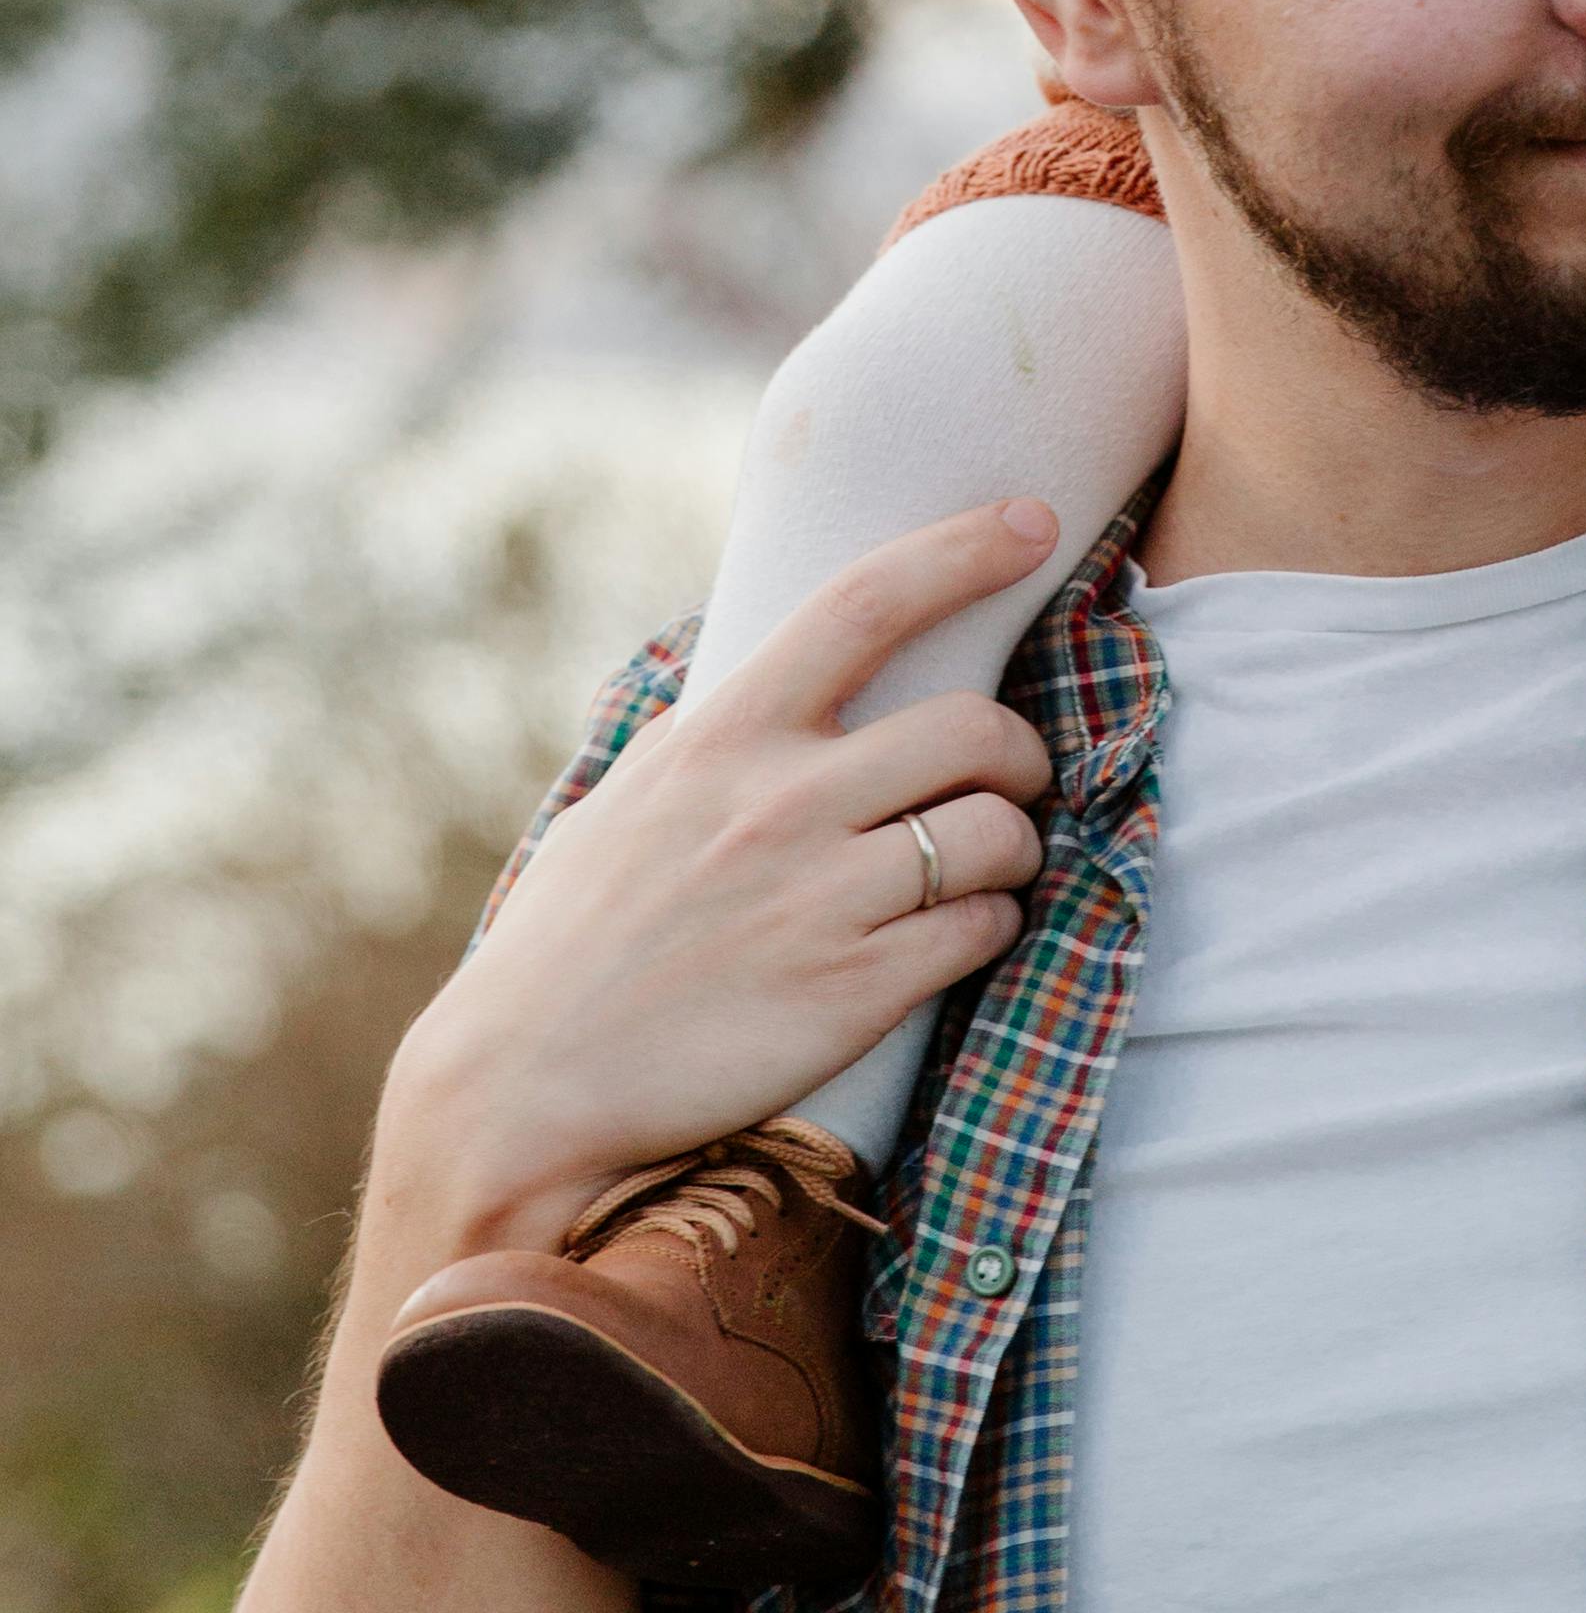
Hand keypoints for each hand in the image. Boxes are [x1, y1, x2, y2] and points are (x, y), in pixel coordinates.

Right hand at [387, 501, 1060, 1249]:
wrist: (526, 1091)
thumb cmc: (566, 946)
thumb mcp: (620, 807)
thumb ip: (697, 742)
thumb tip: (739, 674)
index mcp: (724, 739)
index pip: (864, 604)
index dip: (963, 551)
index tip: (1033, 521)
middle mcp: (781, 802)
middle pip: (973, 728)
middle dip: (1018, 752)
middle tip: (1007, 780)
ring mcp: (823, 898)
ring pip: (998, 833)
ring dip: (1018, 846)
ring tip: (989, 866)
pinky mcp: (856, 992)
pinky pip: (983, 928)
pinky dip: (994, 924)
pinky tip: (960, 936)